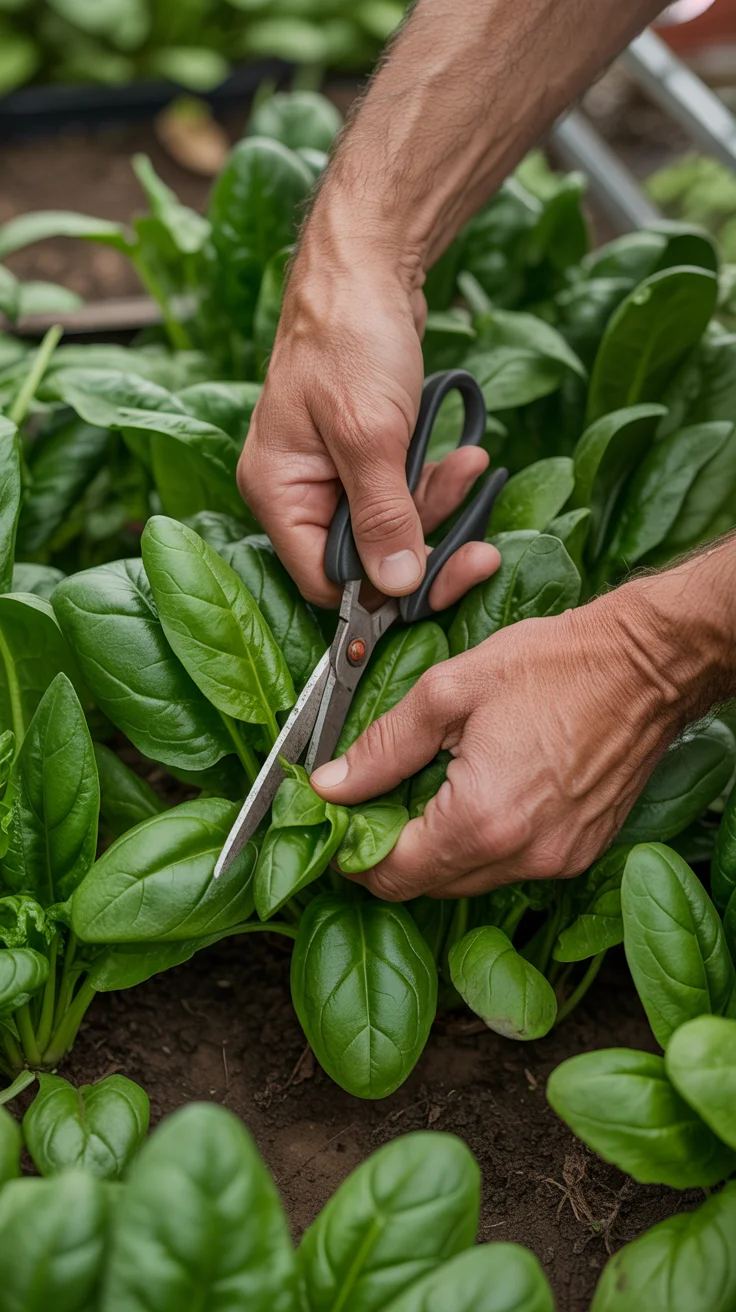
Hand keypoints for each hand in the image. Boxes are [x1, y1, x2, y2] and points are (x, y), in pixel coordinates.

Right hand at [237, 230, 499, 609]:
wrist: (367, 267)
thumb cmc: (350, 338)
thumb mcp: (369, 434)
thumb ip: (383, 514)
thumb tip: (395, 585)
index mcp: (278, 492)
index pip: (324, 579)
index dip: (378, 592)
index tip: (435, 584)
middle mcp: (299, 491)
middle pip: (362, 560)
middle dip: (423, 552)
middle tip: (480, 555)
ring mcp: (331, 474)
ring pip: (390, 528)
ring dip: (438, 509)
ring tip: (474, 470)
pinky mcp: (363, 457)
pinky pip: (403, 493)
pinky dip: (435, 482)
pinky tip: (468, 458)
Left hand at [310, 582, 688, 899]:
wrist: (646, 665)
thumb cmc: (555, 666)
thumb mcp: (449, 691)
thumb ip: (382, 747)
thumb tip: (330, 785)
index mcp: (481, 820)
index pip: (391, 875)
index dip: (352, 854)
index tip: (338, 821)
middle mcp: (521, 857)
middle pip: (426, 887)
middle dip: (390, 853)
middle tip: (374, 802)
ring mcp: (556, 861)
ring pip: (467, 880)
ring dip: (435, 849)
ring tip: (425, 791)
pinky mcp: (578, 853)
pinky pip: (509, 867)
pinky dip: (480, 843)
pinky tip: (475, 794)